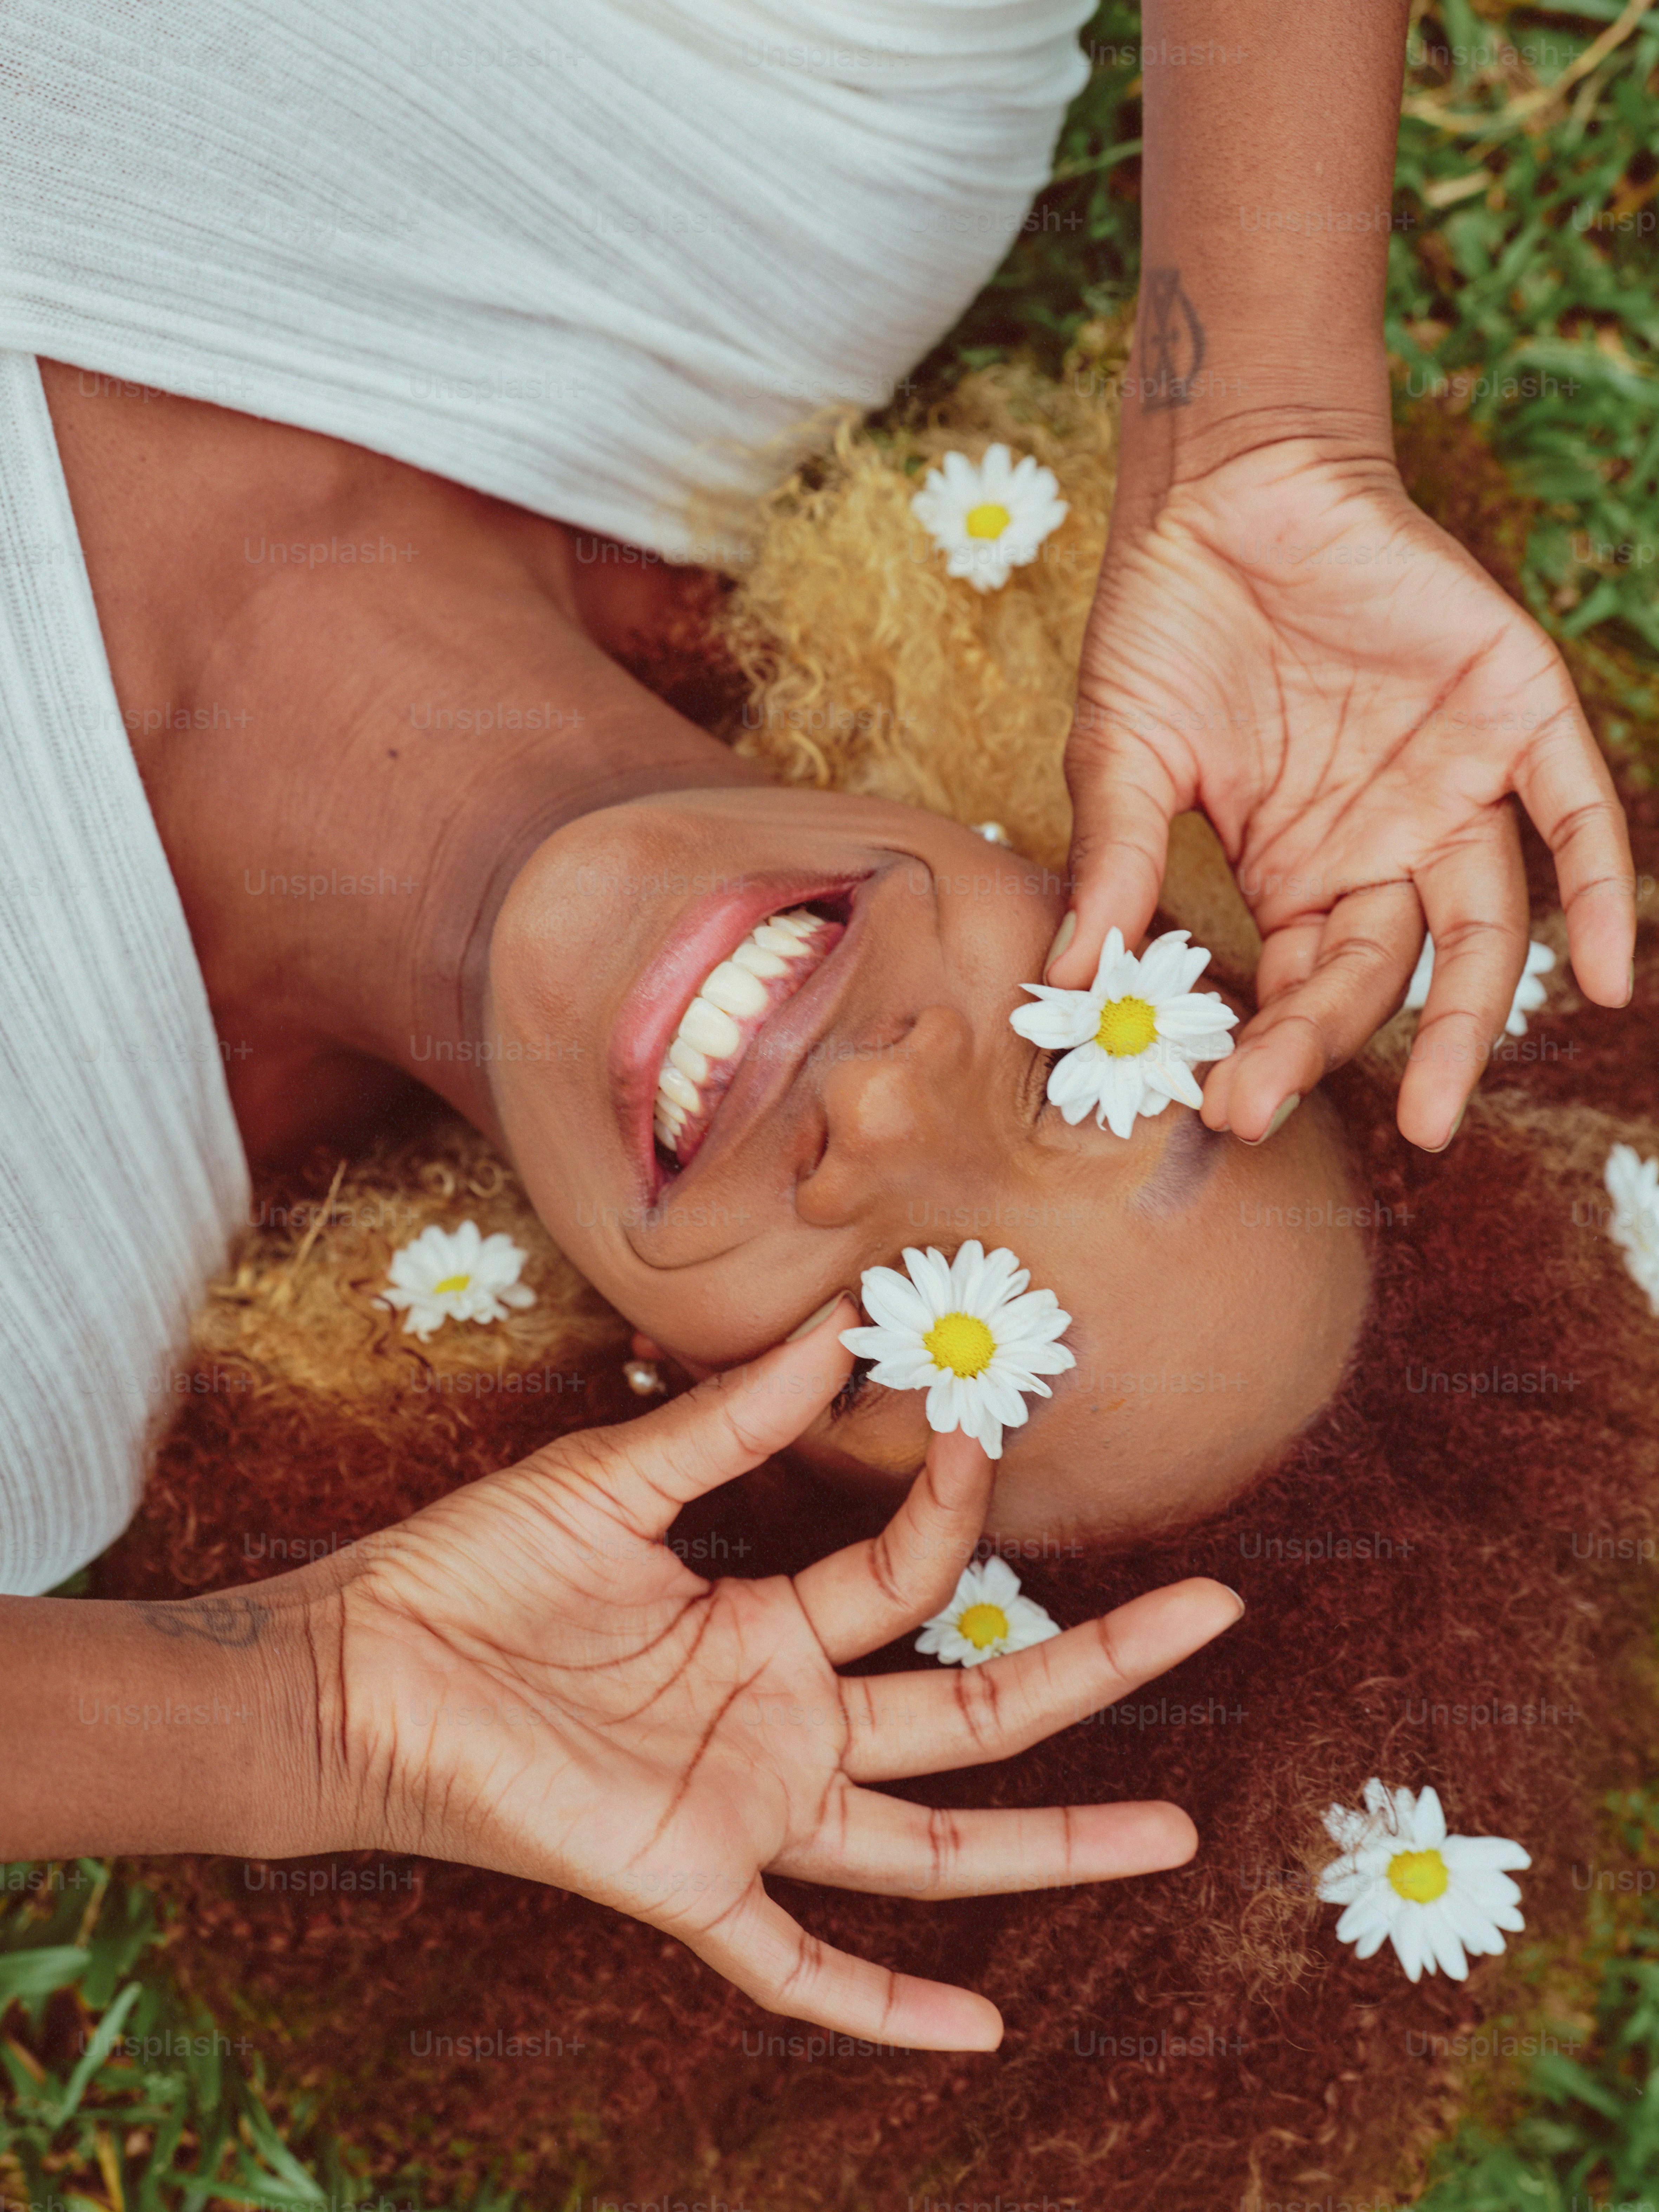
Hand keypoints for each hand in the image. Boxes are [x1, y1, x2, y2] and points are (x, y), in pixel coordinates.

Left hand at [306, 1302, 1240, 2049]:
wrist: (356, 1667)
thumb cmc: (473, 1570)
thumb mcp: (615, 1480)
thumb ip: (729, 1422)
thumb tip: (830, 1329)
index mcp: (768, 1629)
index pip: (905, 1578)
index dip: (948, 1508)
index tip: (971, 1428)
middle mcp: (782, 1725)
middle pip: (971, 1710)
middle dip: (1095, 1667)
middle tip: (1210, 1614)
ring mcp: (747, 1811)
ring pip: (928, 1842)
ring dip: (1049, 1843)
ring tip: (1171, 1833)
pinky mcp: (687, 1881)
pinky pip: (795, 1967)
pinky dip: (882, 2004)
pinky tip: (982, 2032)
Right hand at [1054, 440, 1635, 1148]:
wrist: (1228, 485)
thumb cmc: (1168, 623)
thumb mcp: (1126, 759)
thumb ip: (1118, 867)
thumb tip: (1066, 980)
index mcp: (1297, 870)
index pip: (1300, 984)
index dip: (1271, 1049)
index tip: (1228, 1106)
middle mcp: (1382, 846)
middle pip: (1385, 971)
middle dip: (1342, 1047)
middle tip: (1306, 1113)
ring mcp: (1453, 785)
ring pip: (1484, 925)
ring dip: (1470, 1020)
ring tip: (1439, 1110)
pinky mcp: (1513, 711)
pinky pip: (1574, 814)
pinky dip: (1599, 892)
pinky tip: (1603, 979)